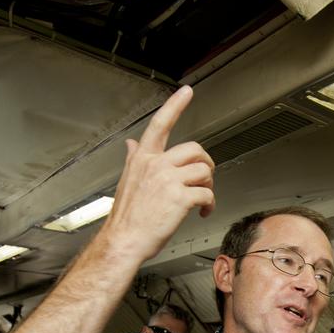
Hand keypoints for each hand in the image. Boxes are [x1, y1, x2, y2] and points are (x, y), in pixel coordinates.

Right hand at [101, 86, 214, 263]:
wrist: (124, 240)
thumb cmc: (127, 216)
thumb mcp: (127, 180)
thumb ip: (133, 158)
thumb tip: (131, 143)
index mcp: (143, 159)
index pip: (160, 124)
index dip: (175, 105)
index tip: (186, 91)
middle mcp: (156, 165)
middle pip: (194, 149)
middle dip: (206, 164)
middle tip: (206, 178)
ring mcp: (168, 180)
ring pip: (204, 171)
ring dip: (209, 185)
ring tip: (202, 198)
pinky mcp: (180, 198)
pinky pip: (207, 193)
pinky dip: (209, 204)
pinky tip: (202, 212)